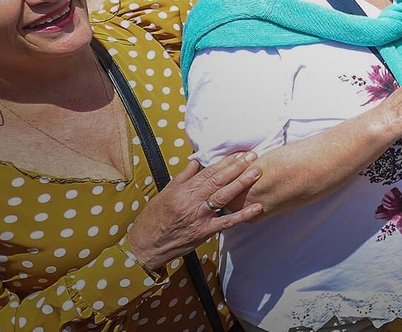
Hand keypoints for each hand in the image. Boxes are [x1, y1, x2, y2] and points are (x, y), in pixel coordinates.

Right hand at [125, 150, 262, 270]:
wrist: (145, 246)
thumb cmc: (153, 219)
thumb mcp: (164, 194)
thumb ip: (182, 177)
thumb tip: (196, 161)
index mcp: (182, 191)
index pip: (208, 172)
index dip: (225, 162)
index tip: (239, 154)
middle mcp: (192, 202)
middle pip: (218, 181)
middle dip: (237, 167)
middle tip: (253, 156)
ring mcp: (199, 217)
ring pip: (223, 197)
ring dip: (241, 184)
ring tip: (256, 172)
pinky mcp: (204, 232)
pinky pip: (226, 222)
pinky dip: (242, 215)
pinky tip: (257, 207)